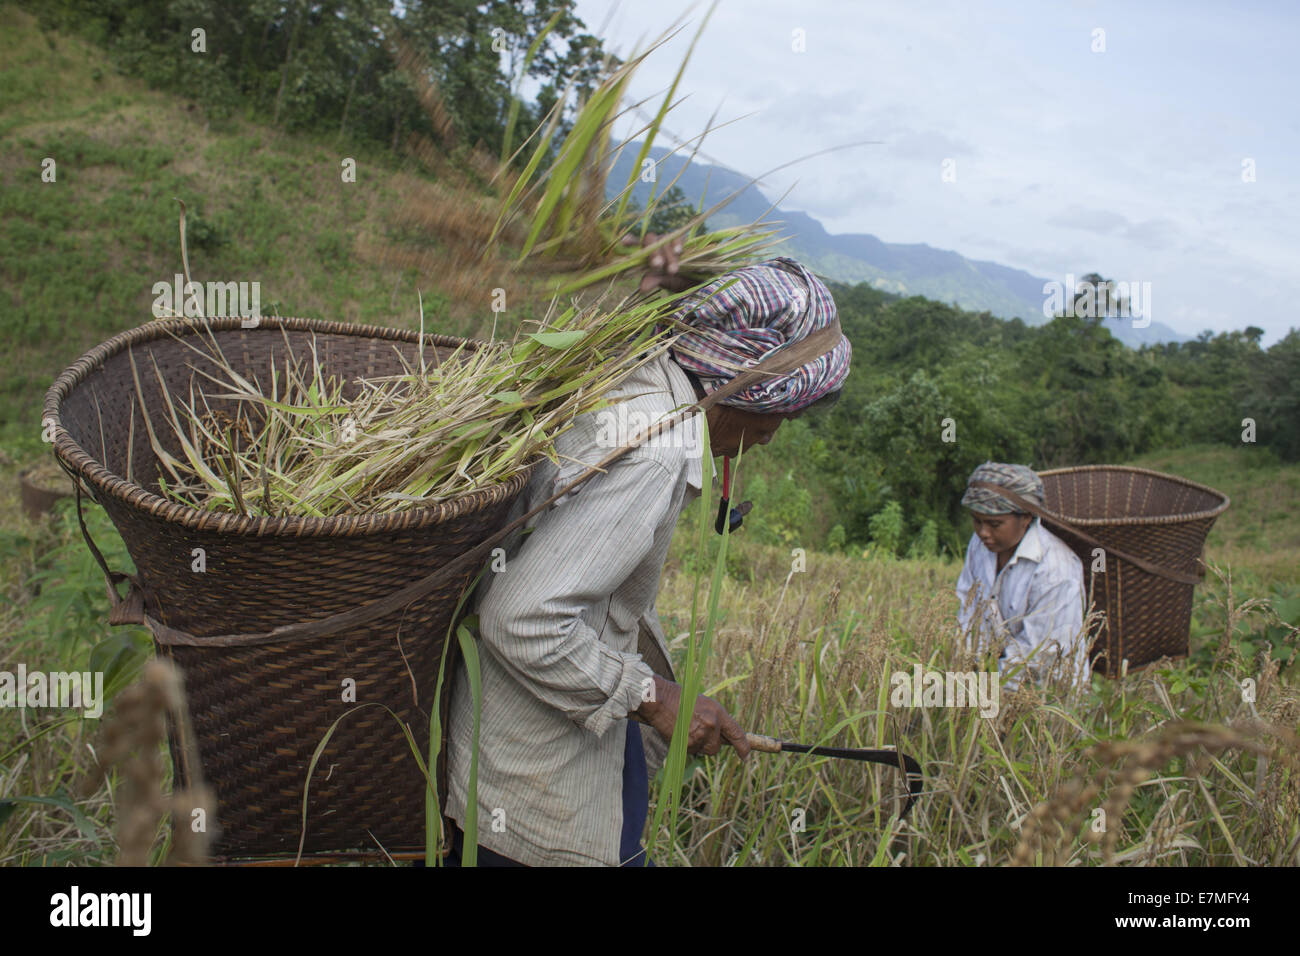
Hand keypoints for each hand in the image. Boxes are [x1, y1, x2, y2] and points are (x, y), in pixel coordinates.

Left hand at [622, 231, 691, 293]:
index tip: (624, 242)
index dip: (630, 240)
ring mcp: (668, 240)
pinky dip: (677, 244)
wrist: (694, 278)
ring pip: (664, 241)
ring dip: (668, 256)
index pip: (636, 242)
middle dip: (653, 253)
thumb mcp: (663, 281)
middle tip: (657, 265)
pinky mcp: (681, 240)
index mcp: (647, 252)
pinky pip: (678, 238)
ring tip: (672, 270)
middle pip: (650, 240)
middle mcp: (655, 243)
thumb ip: (653, 280)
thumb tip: (642, 289)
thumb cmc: (674, 279)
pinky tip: (678, 251)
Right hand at [635, 675, 750, 758]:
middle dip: (710, 742)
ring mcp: (699, 736)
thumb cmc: (682, 699)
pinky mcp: (688, 745)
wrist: (661, 700)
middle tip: (697, 729)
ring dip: (698, 744)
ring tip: (686, 727)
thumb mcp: (705, 705)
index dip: (743, 747)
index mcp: (718, 713)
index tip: (746, 757)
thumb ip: (716, 720)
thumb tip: (723, 738)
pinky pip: (692, 751)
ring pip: (704, 749)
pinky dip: (687, 745)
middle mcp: (711, 725)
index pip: (736, 733)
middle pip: (717, 747)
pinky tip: (679, 732)